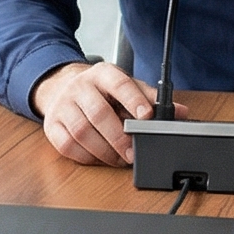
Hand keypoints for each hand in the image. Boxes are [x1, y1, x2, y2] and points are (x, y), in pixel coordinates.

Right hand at [31, 59, 178, 166]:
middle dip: (118, 137)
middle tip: (132, 153)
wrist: (61, 87)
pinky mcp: (52, 125)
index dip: (134, 100)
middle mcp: (80, 87)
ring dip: (103, 151)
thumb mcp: (126, 86)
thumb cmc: (100, 91)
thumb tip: (181, 112)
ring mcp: (63, 105)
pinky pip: (67, 145)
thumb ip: (152, 98)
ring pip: (81, 131)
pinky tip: (99, 158)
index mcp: (103, 74)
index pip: (119, 84)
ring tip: (119, 159)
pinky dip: (86, 156)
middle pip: (98, 113)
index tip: (146, 116)